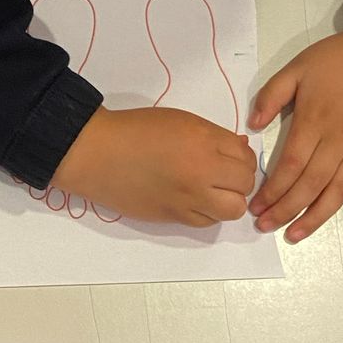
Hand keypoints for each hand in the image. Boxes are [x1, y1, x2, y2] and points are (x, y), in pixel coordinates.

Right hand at [51, 106, 256, 226]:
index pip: (245, 156)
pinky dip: (208, 213)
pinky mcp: (174, 217)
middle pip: (245, 184)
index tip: (229, 156)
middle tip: (223, 174)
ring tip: (213, 191)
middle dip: (239, 179)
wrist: (97, 154)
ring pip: (234, 209)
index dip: (241, 156)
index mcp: (203, 142)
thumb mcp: (180, 121)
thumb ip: (213, 136)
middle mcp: (201, 172)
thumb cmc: (134, 130)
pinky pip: (208, 221)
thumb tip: (239, 149)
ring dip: (229, 200)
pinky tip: (195, 201)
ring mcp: (189, 198)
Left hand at [249, 3, 342, 242]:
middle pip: (310, 185)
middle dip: (285, 210)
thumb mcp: (299, 66)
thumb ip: (272, 94)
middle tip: (265, 227)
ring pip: (340, 190)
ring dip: (317, 216)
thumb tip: (252, 125)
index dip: (271, 190)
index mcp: (315, 121)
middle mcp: (340, 140)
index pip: (290, 166)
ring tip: (295, 234)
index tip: (255, 207)